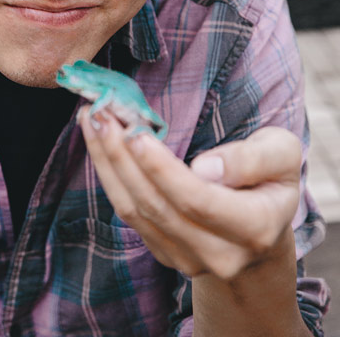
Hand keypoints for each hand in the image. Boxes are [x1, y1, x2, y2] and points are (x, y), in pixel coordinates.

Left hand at [78, 109, 301, 280]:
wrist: (264, 227)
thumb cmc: (272, 179)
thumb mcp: (281, 156)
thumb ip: (253, 159)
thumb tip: (204, 168)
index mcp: (254, 228)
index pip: (197, 201)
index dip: (162, 169)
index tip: (135, 132)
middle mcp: (219, 255)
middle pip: (157, 206)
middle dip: (122, 157)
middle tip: (100, 112)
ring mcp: (188, 260)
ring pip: (135, 211)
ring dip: (107, 162)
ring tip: (91, 119)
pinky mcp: (165, 253)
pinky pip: (129, 215)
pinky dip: (110, 175)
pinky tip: (99, 141)